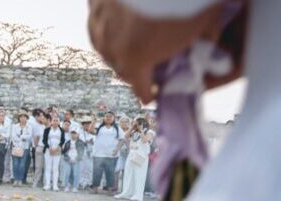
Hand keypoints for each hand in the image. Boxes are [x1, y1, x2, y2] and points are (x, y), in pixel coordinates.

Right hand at [89, 0, 222, 102]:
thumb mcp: (204, 23)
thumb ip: (200, 42)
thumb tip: (202, 48)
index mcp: (135, 61)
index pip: (141, 90)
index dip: (150, 93)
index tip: (153, 93)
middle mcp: (110, 46)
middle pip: (119, 69)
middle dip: (133, 69)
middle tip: (147, 64)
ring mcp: (98, 22)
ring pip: (103, 45)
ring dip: (116, 47)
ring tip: (130, 39)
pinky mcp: (94, 1)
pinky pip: (98, 19)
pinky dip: (108, 21)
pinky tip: (119, 16)